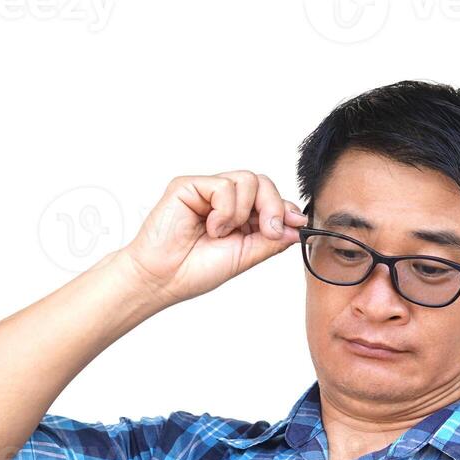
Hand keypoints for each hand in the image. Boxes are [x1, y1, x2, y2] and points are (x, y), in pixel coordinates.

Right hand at [114, 171, 308, 306]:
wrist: (163, 279)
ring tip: (221, 233)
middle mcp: (224, 201)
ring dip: (242, 211)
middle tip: (267, 231)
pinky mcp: (190, 185)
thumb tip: (297, 226)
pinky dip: (224, 210)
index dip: (285, 209)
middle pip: (263, 183)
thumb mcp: (244, 257)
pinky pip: (224, 185)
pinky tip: (210, 227)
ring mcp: (207, 191)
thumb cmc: (193, 271)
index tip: (296, 223)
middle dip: (273, 207)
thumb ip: (270, 240)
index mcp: (239, 217)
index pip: (270, 200)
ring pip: (248, 180)